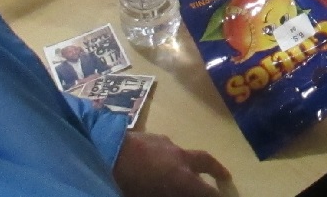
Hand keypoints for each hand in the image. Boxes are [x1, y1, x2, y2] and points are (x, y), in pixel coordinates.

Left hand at [113, 132, 230, 196]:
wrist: (102, 152)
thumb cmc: (128, 183)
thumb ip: (169, 193)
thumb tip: (178, 191)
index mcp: (181, 177)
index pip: (207, 190)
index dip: (216, 195)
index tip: (224, 196)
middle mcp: (179, 157)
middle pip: (205, 161)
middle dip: (217, 170)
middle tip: (225, 177)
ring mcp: (164, 143)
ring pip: (183, 153)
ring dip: (187, 162)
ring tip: (181, 172)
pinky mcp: (148, 136)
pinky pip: (165, 147)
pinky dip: (167, 156)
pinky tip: (156, 162)